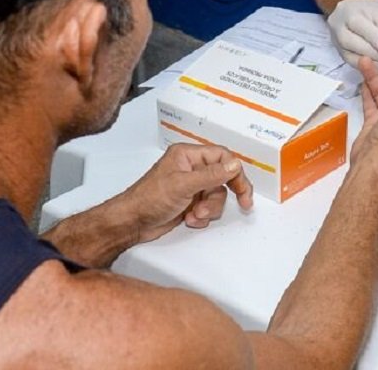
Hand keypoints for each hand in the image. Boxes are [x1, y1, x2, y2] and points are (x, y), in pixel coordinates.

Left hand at [118, 143, 253, 243]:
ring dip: (209, 208)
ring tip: (196, 214)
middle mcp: (190, 168)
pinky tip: (189, 219)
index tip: (243, 188)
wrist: (133, 222)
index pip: (221, 157)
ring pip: (216, 195)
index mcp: (187, 155)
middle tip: (243, 203)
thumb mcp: (183, 185)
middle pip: (222, 178)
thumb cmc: (149, 198)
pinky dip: (202, 216)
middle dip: (221, 195)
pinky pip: (208, 208)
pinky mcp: (189, 202)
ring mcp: (190, 186)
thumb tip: (234, 165)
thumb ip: (211, 175)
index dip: (235, 171)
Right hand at [327, 0, 377, 71]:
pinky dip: (373, 67)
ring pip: (351, 57)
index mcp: (347, 11)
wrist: (363, 17)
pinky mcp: (343, 55)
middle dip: (372, 53)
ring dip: (375, 63)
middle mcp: (337, 27)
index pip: (356, 24)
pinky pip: (356, 64)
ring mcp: (337, 43)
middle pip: (349, 42)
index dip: (371, 36)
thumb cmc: (373, 13)